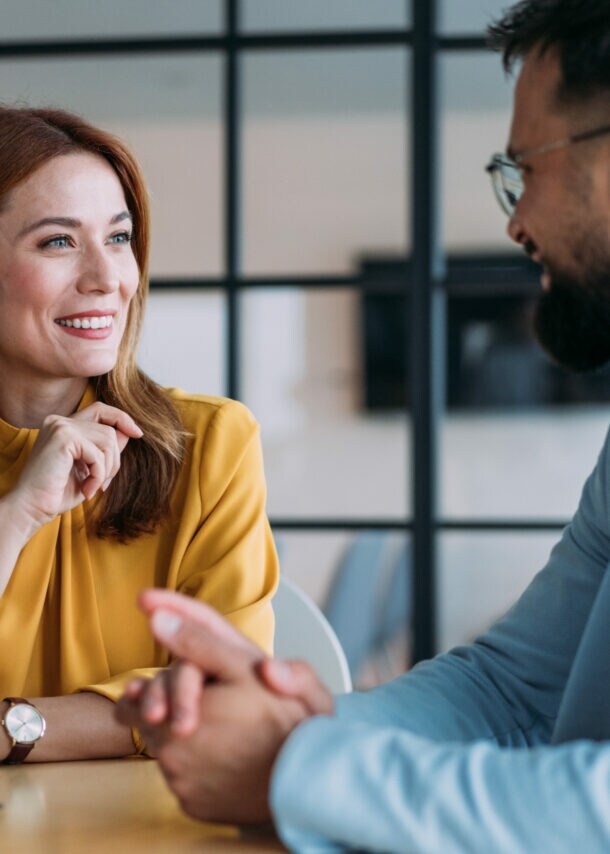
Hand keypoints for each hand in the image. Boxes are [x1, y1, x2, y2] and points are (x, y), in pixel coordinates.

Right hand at [9, 401, 141, 532]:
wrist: (32, 508)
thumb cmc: (57, 492)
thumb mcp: (88, 468)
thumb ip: (105, 449)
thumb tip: (129, 432)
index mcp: (63, 425)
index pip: (100, 409)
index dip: (121, 418)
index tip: (137, 433)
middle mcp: (60, 420)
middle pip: (108, 431)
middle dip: (113, 461)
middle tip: (102, 484)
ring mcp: (61, 426)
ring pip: (108, 441)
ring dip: (106, 470)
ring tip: (92, 487)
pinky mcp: (63, 437)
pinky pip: (98, 454)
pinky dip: (98, 475)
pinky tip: (87, 489)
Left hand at [116, 590, 333, 824]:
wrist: (311, 777)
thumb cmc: (281, 716)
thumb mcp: (243, 665)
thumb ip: (196, 641)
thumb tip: (157, 620)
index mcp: (176, 718)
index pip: (133, 703)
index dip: (146, 690)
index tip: (151, 686)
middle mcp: (171, 758)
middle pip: (149, 727)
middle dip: (166, 711)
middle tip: (194, 705)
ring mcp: (182, 787)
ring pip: (167, 754)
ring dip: (182, 740)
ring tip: (220, 728)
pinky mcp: (196, 808)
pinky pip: (185, 782)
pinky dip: (198, 768)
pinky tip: (227, 755)